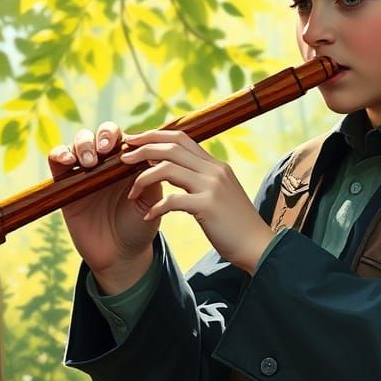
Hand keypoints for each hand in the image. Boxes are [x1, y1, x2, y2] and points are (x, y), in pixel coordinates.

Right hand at [47, 121, 159, 276]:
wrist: (120, 254)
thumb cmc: (140, 225)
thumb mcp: (152, 200)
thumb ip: (152, 175)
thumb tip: (149, 151)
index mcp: (128, 163)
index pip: (124, 137)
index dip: (124, 136)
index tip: (127, 145)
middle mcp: (106, 164)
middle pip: (99, 134)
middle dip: (102, 135)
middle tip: (106, 150)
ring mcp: (84, 173)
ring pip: (78, 143)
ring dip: (83, 144)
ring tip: (90, 162)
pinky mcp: (65, 185)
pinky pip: (57, 160)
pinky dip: (59, 154)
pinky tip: (68, 161)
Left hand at [120, 128, 274, 272]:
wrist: (258, 245)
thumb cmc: (235, 224)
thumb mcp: (220, 193)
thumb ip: (201, 179)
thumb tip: (175, 170)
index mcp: (216, 165)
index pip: (181, 138)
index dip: (154, 136)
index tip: (134, 141)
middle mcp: (214, 170)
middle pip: (171, 147)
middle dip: (142, 149)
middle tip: (122, 158)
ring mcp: (212, 187)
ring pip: (168, 169)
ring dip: (143, 178)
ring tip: (131, 192)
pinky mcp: (208, 206)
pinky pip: (172, 201)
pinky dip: (156, 207)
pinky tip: (148, 216)